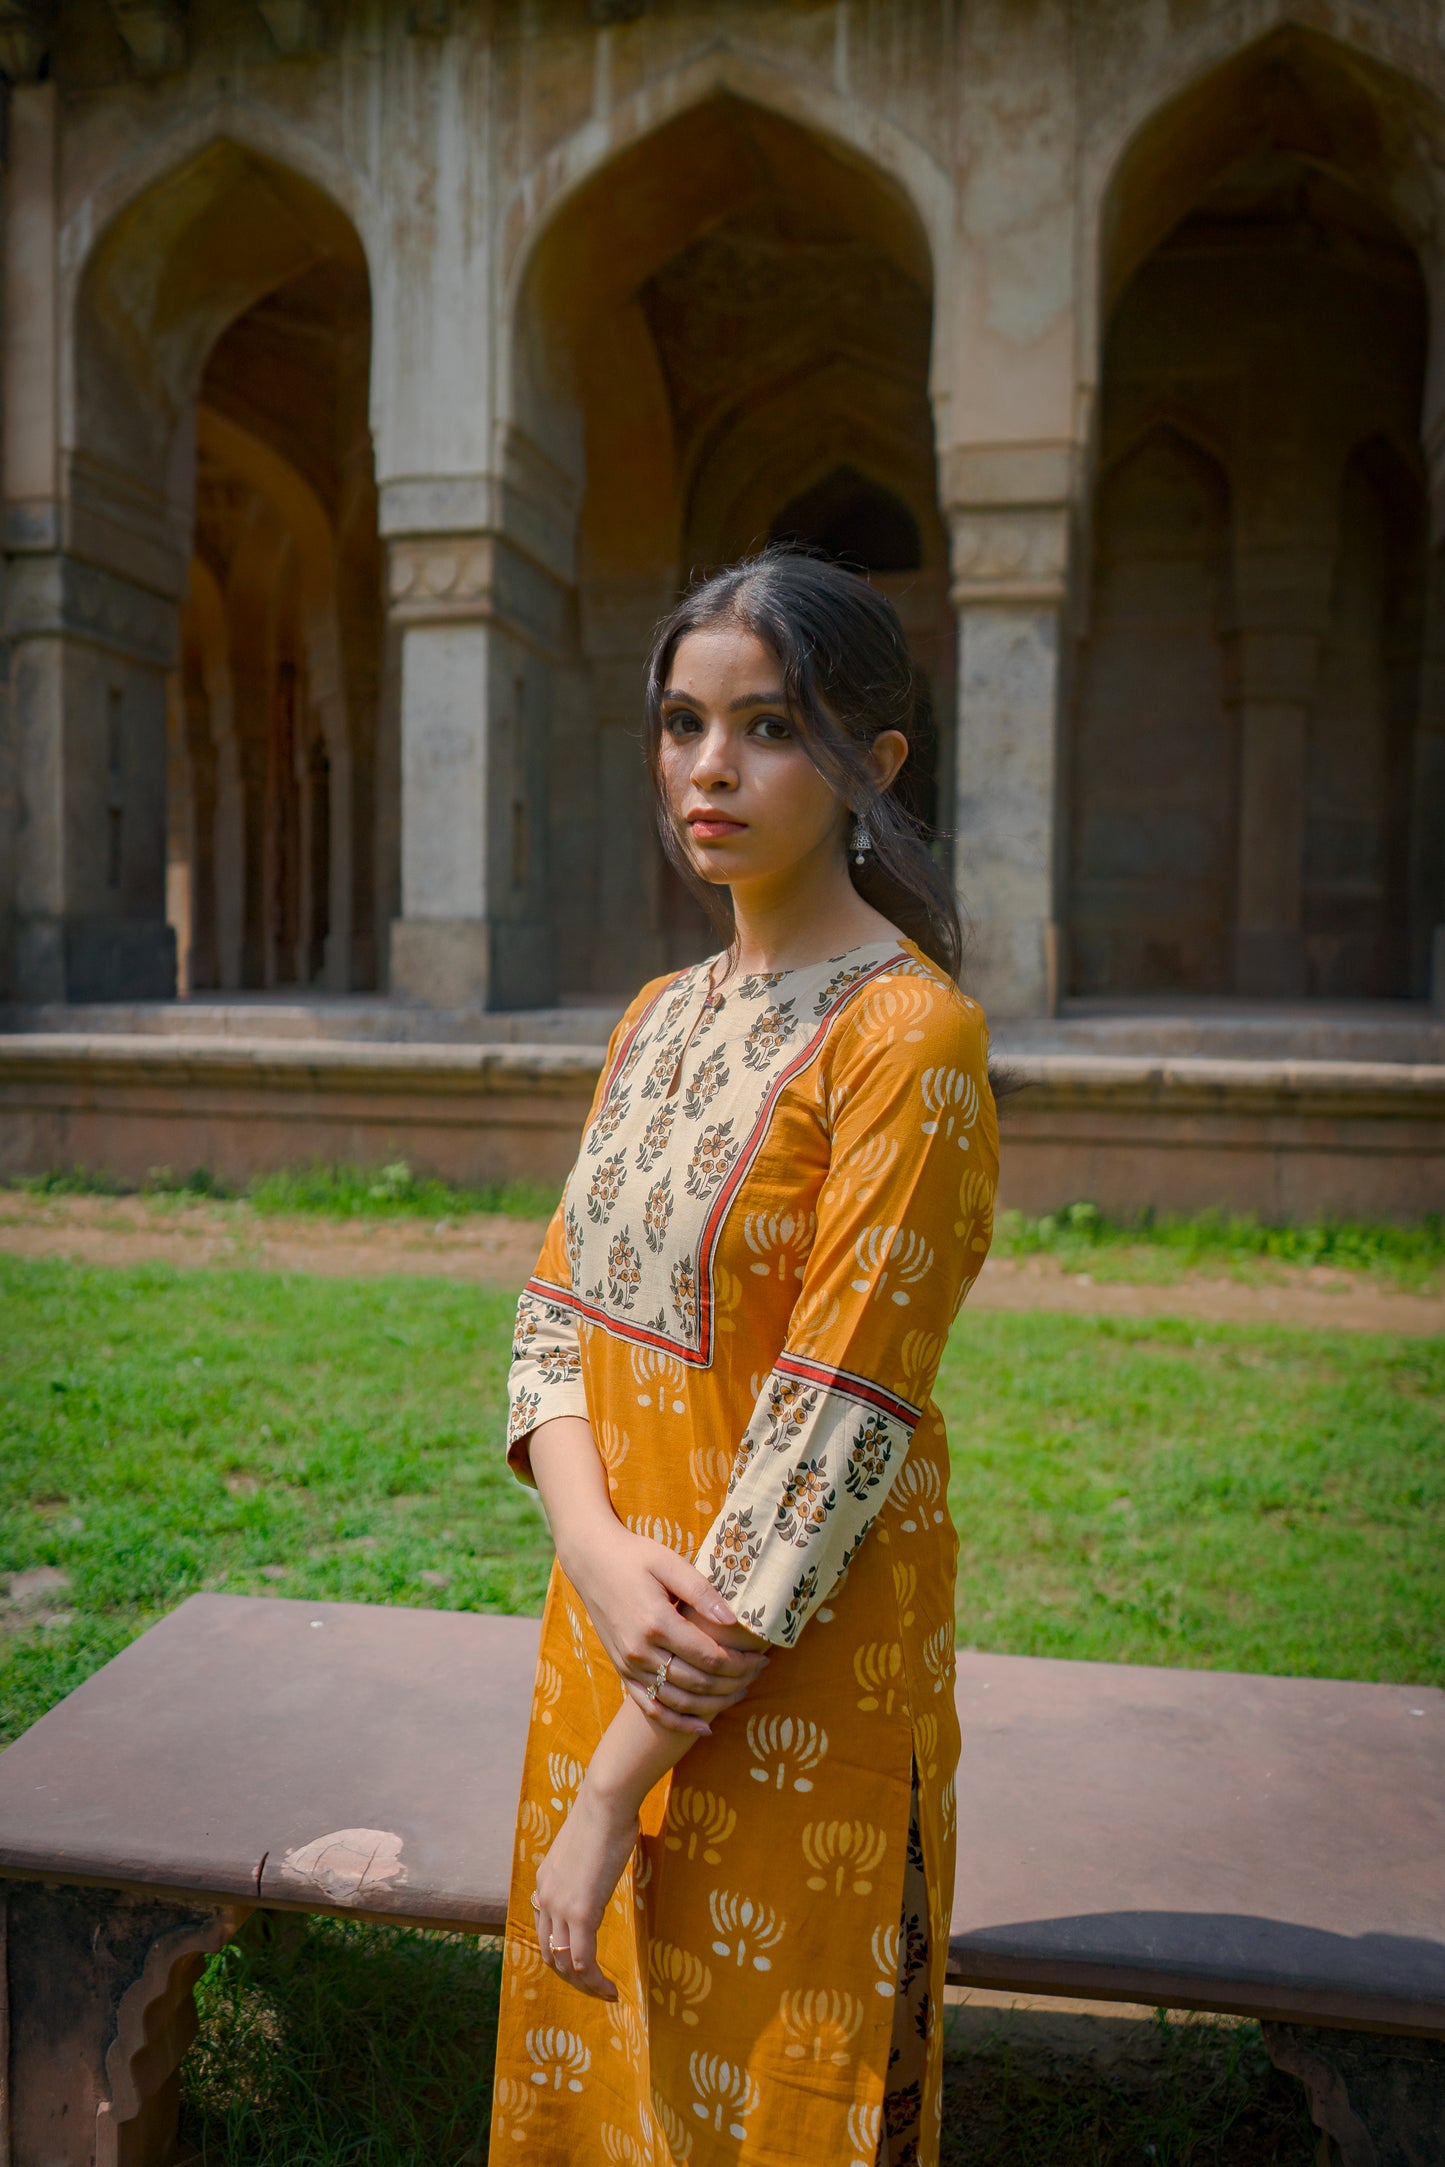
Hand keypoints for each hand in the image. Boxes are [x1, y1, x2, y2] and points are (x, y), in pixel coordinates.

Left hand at [531, 1781, 638, 2000]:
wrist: (606, 1801)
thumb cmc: (604, 1814)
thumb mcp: (585, 1846)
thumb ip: (585, 1866)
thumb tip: (599, 1868)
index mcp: (544, 1881)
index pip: (545, 1931)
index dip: (562, 1954)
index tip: (583, 1966)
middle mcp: (545, 1897)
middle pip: (550, 1953)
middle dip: (571, 1978)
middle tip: (594, 1989)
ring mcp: (561, 1906)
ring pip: (565, 1963)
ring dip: (584, 1986)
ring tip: (605, 1994)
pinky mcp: (582, 1911)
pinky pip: (584, 1959)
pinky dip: (595, 1981)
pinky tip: (611, 1988)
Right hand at [564, 1522, 767, 1736]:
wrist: (592, 1562)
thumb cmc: (635, 1557)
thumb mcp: (669, 1563)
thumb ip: (701, 1592)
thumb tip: (733, 1621)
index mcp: (656, 1622)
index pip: (709, 1657)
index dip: (740, 1663)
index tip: (762, 1658)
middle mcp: (641, 1650)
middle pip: (698, 1683)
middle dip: (734, 1683)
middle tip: (758, 1673)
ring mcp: (629, 1664)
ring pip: (679, 1701)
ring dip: (714, 1704)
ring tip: (741, 1693)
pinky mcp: (622, 1670)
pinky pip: (651, 1706)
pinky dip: (678, 1722)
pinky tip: (704, 1726)